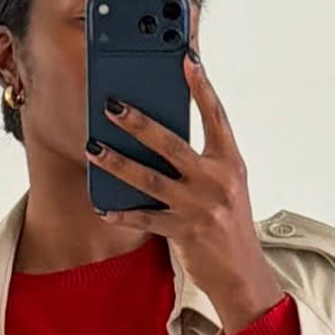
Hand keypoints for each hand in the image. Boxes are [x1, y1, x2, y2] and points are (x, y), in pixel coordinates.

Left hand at [84, 49, 284, 334]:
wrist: (242, 274)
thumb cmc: (228, 224)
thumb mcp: (226, 186)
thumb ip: (204, 160)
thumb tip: (163, 133)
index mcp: (231, 163)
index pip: (216, 117)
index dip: (201, 88)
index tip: (186, 60)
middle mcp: (217, 182)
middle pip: (171, 144)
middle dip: (138, 123)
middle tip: (112, 106)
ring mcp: (200, 207)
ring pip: (150, 179)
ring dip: (117, 163)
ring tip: (93, 149)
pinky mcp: (185, 232)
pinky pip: (145, 218)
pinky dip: (122, 213)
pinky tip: (103, 206)